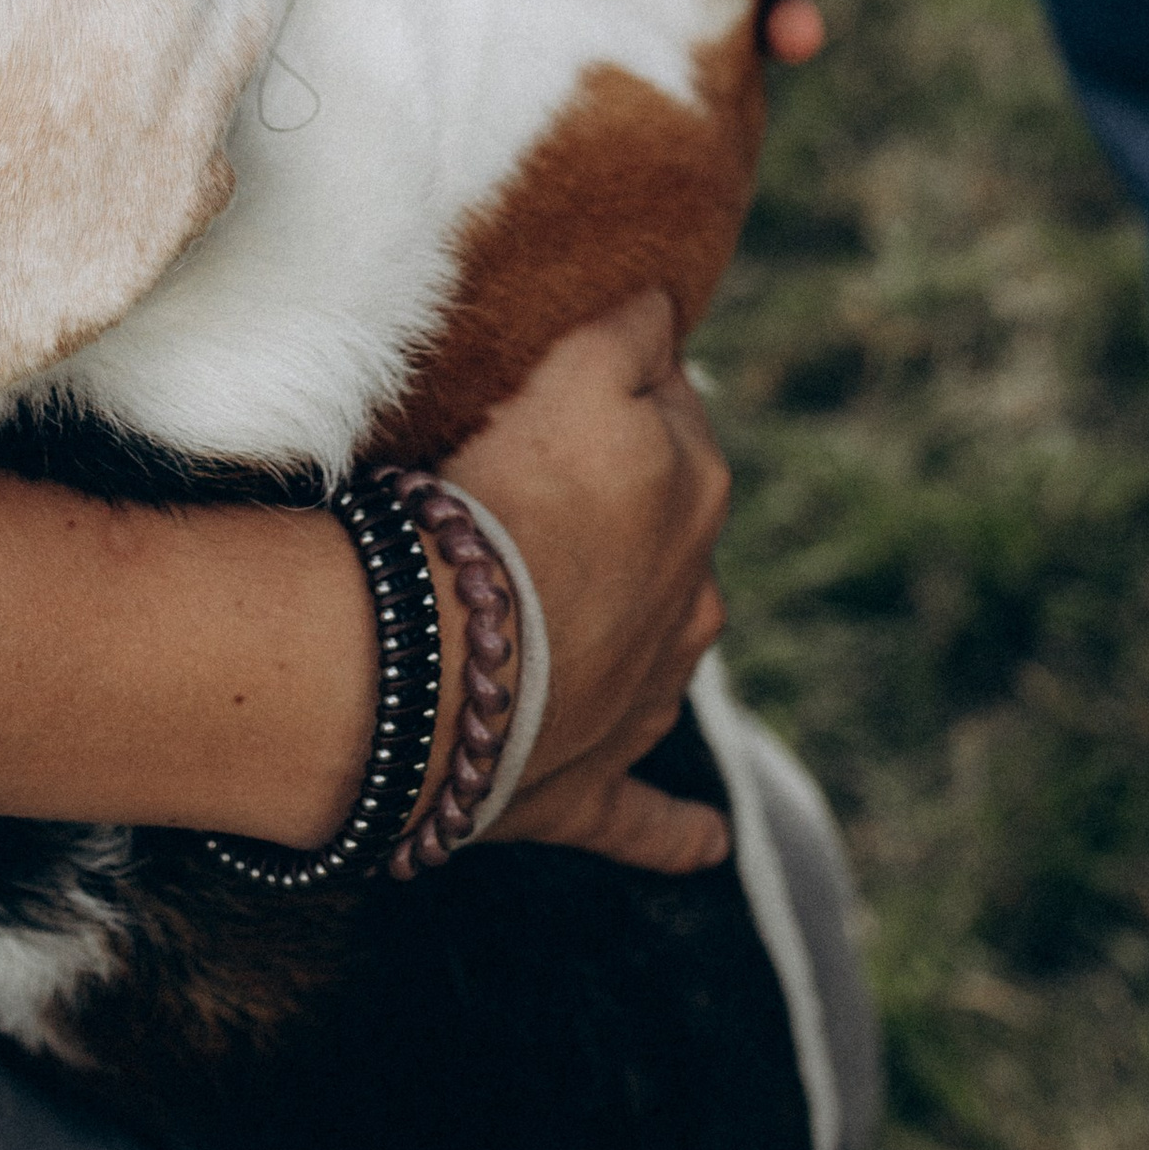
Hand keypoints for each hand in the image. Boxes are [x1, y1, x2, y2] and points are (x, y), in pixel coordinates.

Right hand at [439, 293, 733, 873]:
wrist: (441, 665)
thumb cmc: (500, 502)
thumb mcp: (575, 374)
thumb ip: (632, 332)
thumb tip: (666, 306)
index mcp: (694, 492)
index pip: (672, 407)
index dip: (619, 386)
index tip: (569, 377)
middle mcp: (691, 600)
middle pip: (666, 524)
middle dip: (626, 501)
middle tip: (539, 476)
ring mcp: (643, 702)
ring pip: (664, 650)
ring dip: (640, 632)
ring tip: (569, 609)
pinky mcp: (587, 789)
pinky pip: (649, 819)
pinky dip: (678, 832)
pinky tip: (706, 843)